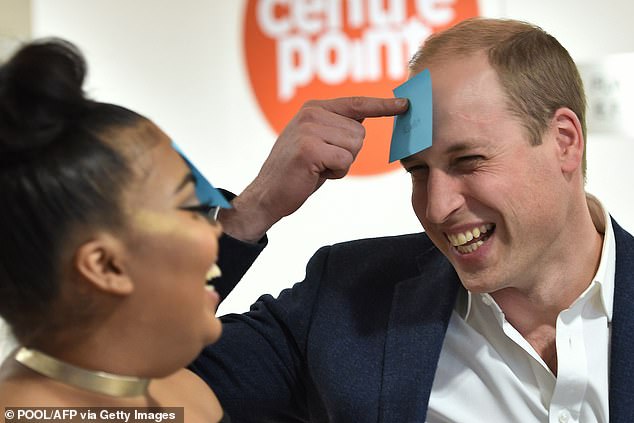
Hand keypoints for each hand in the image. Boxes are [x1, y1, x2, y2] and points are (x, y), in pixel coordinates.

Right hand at [220, 96, 407, 241]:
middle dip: (347, 153)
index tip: (405, 104)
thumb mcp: (317, 141)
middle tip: (322, 161)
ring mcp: (309, 129)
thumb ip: (337, 128)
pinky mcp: (309, 148)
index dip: (383, 105)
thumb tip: (365, 120)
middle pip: (360, 133)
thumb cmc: (297, 172)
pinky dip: (336, 173)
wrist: (267, 194)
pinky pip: (345, 161)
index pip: (356, 103)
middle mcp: (311, 113)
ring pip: (355, 147)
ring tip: (318, 167)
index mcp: (314, 108)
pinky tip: (315, 174)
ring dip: (341, 164)